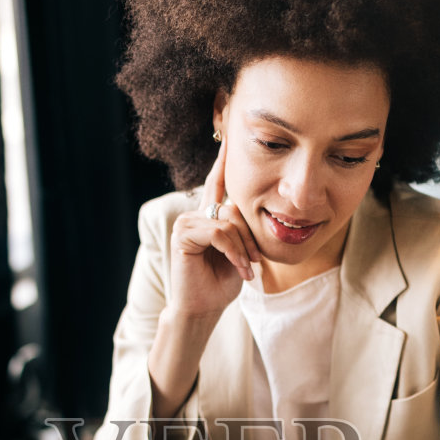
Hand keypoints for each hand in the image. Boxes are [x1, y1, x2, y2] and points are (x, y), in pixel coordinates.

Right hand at [166, 138, 262, 322]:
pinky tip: (239, 270)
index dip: (223, 159)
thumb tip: (248, 210)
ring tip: (247, 270)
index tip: (227, 132)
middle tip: (255, 262)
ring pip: (228, 222)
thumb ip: (242, 229)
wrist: (203, 308)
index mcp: (209, 215)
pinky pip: (219, 233)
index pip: (218, 181)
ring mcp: (187, 222)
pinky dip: (234, 252)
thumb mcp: (240, 252)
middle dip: (250, 237)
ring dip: (243, 249)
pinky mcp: (183, 234)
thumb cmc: (221, 283)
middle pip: (235, 208)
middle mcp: (196, 214)